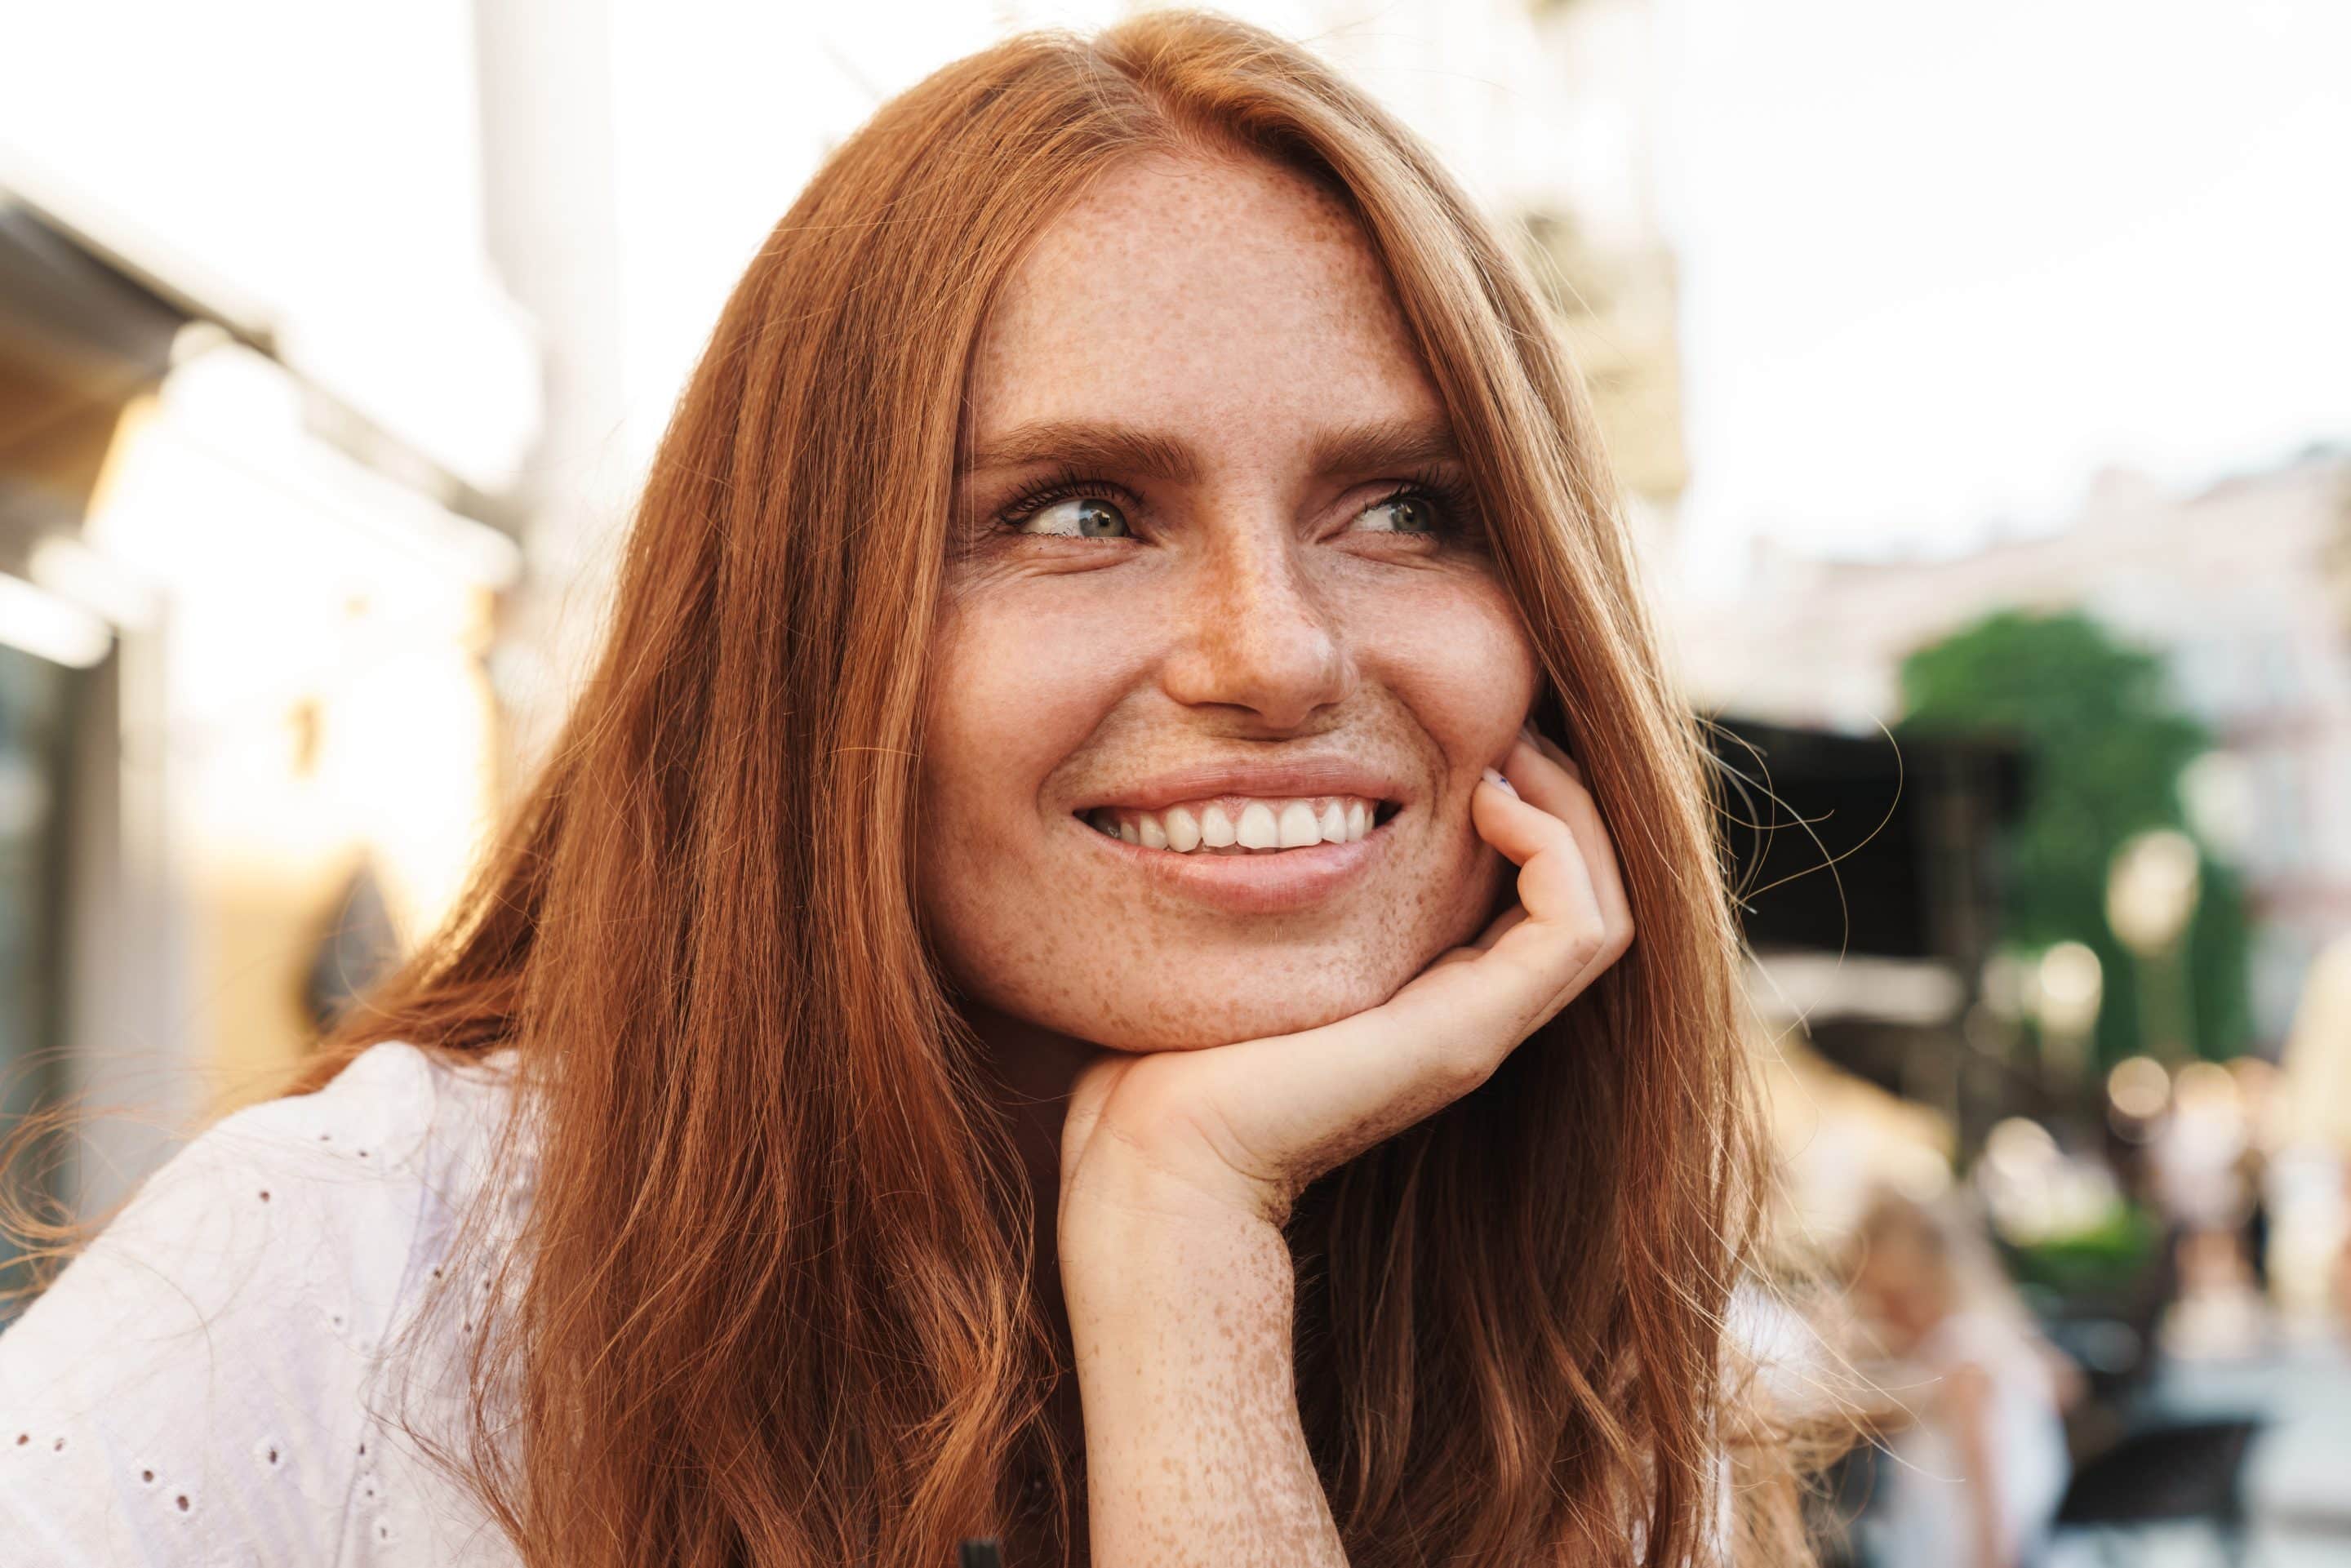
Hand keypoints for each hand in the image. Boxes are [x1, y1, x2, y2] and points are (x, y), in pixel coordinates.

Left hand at [1057, 723, 1633, 1232]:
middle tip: (1509, 728)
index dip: (1529, 806)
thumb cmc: (1168, 1051)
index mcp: (1422, 993)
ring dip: (1572, 815)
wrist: (1159, 1153)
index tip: (1471, 741)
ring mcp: (1475, 1029)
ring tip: (1505, 758)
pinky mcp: (1466, 1035)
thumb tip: (1246, 797)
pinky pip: (1576, 930)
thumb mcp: (1242, 941)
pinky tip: (1488, 800)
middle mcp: (1466, 1014)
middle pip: (1587, 897)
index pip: (1532, 893)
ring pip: (1602, 909)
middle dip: (1564, 798)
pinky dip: (1555, 850)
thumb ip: (1273, 886)